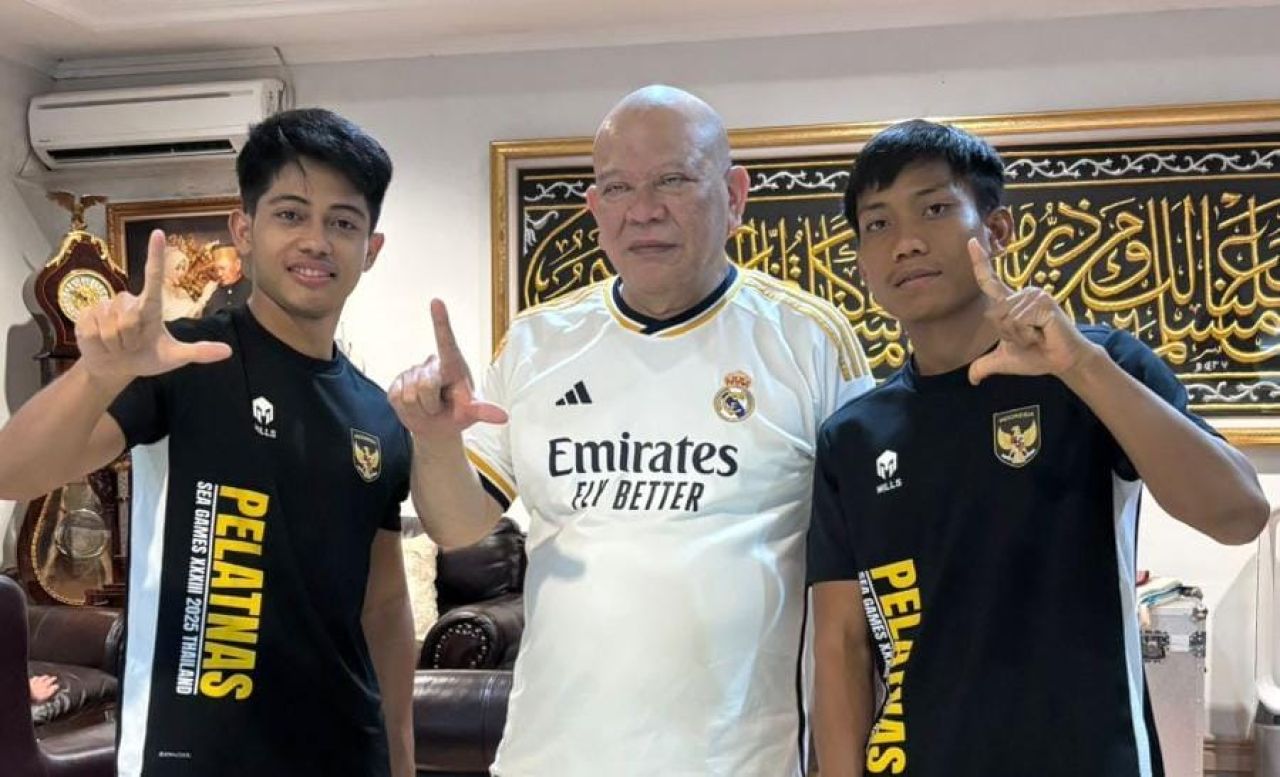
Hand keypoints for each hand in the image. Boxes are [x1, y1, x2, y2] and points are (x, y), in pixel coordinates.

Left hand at [29, 674, 58, 702]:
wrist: (28, 694)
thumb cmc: (34, 699)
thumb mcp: (43, 701)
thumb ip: (48, 698)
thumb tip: (51, 699)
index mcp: (49, 690)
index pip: (55, 687)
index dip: (56, 687)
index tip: (57, 686)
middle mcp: (45, 685)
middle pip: (51, 680)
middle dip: (53, 679)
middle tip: (54, 678)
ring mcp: (39, 682)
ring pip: (44, 677)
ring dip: (46, 677)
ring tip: (47, 676)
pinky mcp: (33, 680)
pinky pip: (36, 678)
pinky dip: (37, 678)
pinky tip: (37, 677)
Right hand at [76, 229, 231, 380]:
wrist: (115, 369)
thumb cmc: (147, 358)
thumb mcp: (174, 358)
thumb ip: (198, 352)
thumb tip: (228, 352)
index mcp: (151, 306)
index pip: (154, 277)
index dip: (155, 255)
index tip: (158, 233)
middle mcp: (128, 301)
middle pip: (128, 319)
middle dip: (130, 339)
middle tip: (132, 345)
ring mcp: (104, 306)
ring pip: (110, 327)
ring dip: (115, 344)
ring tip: (118, 345)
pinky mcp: (85, 315)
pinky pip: (92, 331)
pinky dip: (98, 344)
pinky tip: (101, 344)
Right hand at [388, 299, 507, 439]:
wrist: (436, 427)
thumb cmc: (458, 413)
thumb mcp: (471, 413)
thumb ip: (484, 412)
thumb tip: (504, 417)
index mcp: (452, 365)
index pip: (446, 341)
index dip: (441, 321)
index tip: (436, 302)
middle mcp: (431, 364)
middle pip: (426, 385)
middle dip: (432, 404)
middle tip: (439, 408)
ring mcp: (411, 373)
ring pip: (410, 396)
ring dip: (421, 410)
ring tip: (429, 408)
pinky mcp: (395, 384)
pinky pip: (397, 399)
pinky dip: (408, 411)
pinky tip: (415, 408)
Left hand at [967, 238, 1097, 384]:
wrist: (1061, 363)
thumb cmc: (1036, 356)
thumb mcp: (1004, 361)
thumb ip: (984, 366)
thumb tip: (972, 379)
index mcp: (1009, 303)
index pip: (989, 280)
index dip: (980, 261)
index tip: (972, 241)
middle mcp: (1021, 294)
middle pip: (994, 314)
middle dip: (1008, 335)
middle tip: (1029, 338)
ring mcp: (1034, 295)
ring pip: (1007, 318)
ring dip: (1020, 335)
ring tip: (1037, 336)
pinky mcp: (1044, 302)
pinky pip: (1021, 320)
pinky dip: (1029, 334)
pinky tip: (1043, 334)